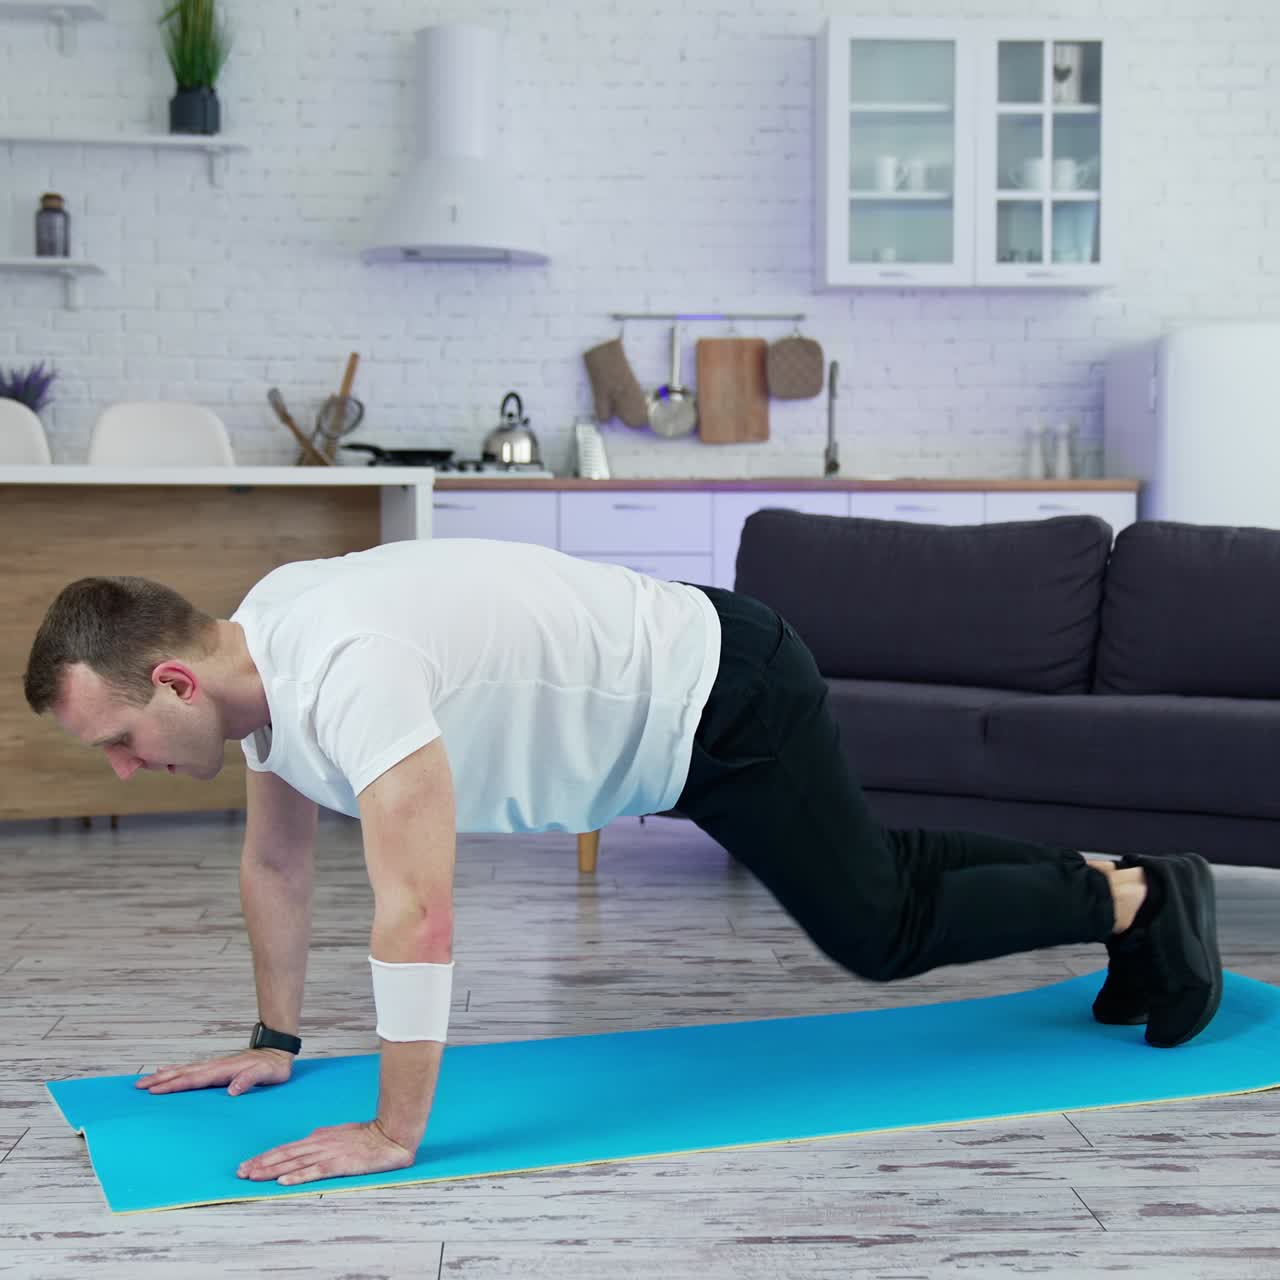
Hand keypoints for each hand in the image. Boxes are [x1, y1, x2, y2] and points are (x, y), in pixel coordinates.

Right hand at [135, 1047, 293, 1095]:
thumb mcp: (267, 1074)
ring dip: (165, 1075)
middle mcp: (215, 1066)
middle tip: (139, 1086)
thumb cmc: (273, 1067)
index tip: (155, 1090)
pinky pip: (191, 1069)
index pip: (194, 1079)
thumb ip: (250, 1079)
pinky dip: (176, 1070)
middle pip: (183, 1073)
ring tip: (146, 1080)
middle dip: (161, 1080)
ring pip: (184, 1070)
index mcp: (223, 1071)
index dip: (174, 1085)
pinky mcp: (216, 1067)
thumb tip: (232, 1090)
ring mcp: (214, 1065)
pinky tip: (167, 1070)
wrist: (277, 1052)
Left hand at [237, 1119, 415, 1185]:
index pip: (286, 1148)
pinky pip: (314, 1172)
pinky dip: (297, 1176)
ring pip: (293, 1163)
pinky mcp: (339, 1164)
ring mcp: (328, 1154)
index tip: (248, 1164)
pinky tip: (283, 1181)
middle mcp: (319, 1144)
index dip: (265, 1156)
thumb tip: (308, 1140)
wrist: (390, 1135)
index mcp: (319, 1137)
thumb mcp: (340, 1134)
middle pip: (284, 1155)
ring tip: (253, 1177)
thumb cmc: (368, 1135)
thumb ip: (323, 1138)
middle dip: (260, 1163)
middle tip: (240, 1172)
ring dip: (271, 1170)